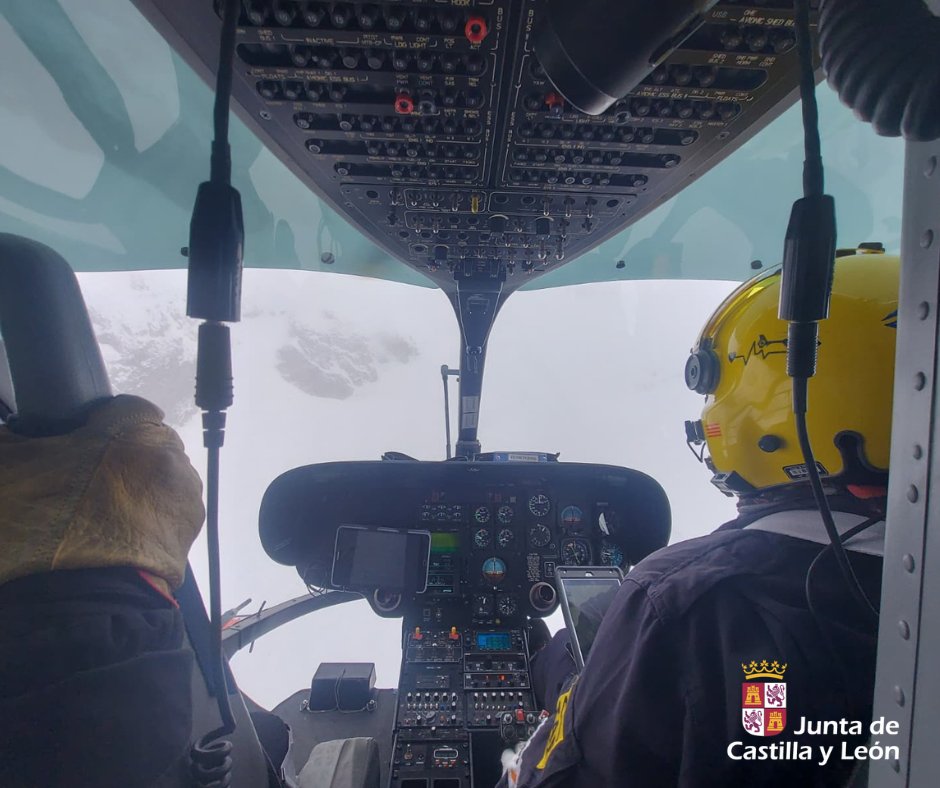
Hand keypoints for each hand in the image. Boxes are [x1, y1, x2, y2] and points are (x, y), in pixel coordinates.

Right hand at [0, 395, 204, 592]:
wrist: (79, 600)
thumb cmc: (44, 525)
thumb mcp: (10, 469)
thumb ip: (16, 442)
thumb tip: (16, 438)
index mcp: (130, 427)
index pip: (127, 408)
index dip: (103, 423)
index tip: (85, 441)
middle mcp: (168, 453)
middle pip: (151, 443)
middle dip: (126, 457)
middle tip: (90, 483)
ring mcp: (184, 492)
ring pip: (166, 477)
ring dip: (144, 488)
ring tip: (107, 515)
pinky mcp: (191, 529)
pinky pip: (173, 512)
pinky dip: (154, 518)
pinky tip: (124, 535)